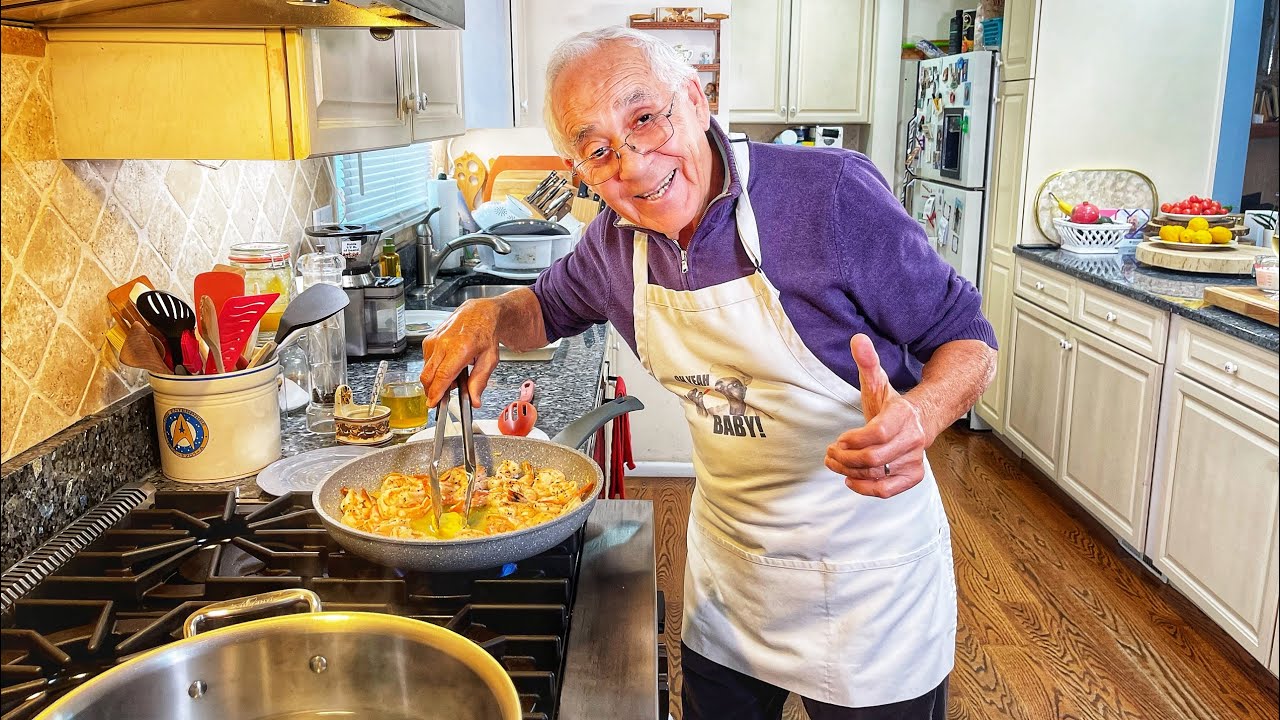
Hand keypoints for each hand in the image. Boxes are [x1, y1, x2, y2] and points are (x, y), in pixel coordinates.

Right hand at [419, 299, 500, 407]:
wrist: (478, 313)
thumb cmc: (485, 333)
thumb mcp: (490, 359)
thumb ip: (480, 381)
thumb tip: (475, 400)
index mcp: (460, 349)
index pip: (442, 376)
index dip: (436, 393)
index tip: (433, 403)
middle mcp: (443, 343)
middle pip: (428, 376)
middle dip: (432, 391)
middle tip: (444, 396)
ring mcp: (433, 340)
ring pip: (425, 370)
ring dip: (434, 380)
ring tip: (452, 375)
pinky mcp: (428, 339)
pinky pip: (425, 361)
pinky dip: (433, 369)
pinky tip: (446, 365)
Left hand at [825, 334, 930, 498]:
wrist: (921, 421)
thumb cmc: (892, 404)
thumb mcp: (878, 382)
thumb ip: (867, 362)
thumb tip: (857, 339)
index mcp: (903, 415)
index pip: (877, 433)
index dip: (854, 439)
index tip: (839, 439)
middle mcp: (912, 439)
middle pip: (873, 458)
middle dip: (845, 458)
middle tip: (830, 453)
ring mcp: (914, 459)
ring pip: (877, 474)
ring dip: (849, 472)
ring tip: (835, 462)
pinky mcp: (912, 476)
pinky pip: (888, 490)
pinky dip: (866, 489)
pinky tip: (850, 481)